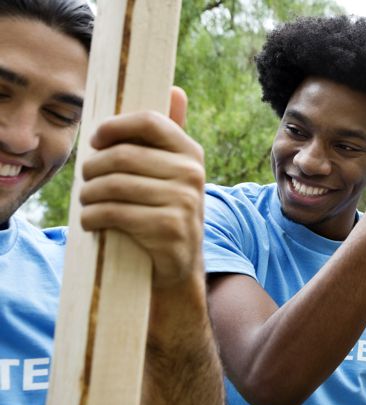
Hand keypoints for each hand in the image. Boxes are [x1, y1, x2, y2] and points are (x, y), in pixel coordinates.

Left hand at [78, 87, 205, 288]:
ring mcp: (184, 202)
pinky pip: (115, 212)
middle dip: (92, 168)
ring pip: (114, 185)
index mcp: (190, 153)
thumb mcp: (173, 173)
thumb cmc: (165, 210)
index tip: (95, 140)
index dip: (114, 126)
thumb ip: (170, 135)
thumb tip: (176, 91)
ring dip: (88, 195)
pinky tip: (91, 221)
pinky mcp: (169, 228)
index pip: (149, 121)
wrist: (179, 265)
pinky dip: (93, 217)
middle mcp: (192, 174)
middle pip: (122, 156)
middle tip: (85, 180)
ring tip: (86, 201)